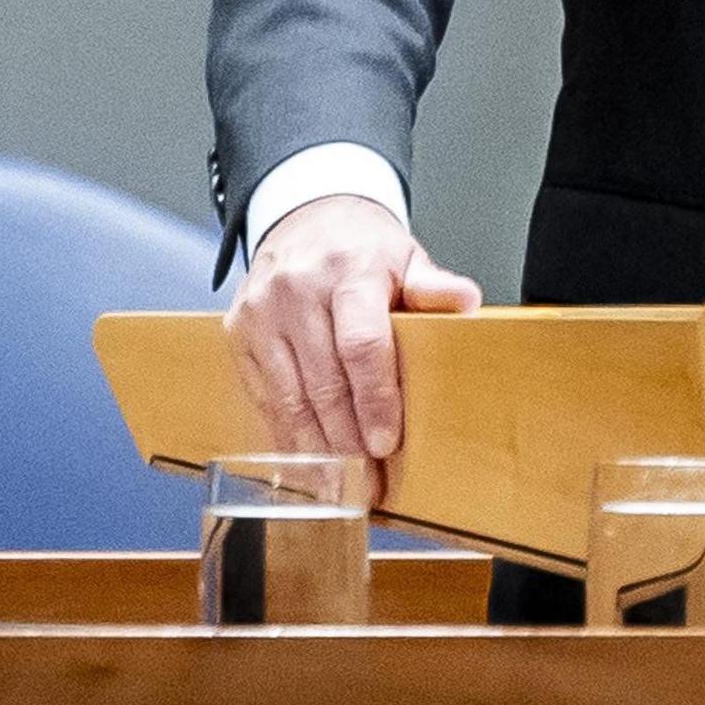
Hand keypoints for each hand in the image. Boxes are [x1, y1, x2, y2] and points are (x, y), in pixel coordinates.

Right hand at [224, 193, 479, 461]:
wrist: (305, 218)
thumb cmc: (361, 248)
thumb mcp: (405, 257)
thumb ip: (433, 286)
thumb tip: (466, 301)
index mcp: (348, 270)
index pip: (361, 344)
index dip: (375, 399)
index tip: (385, 442)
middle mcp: (297, 290)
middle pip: (323, 382)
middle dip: (348, 440)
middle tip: (370, 482)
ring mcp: (262, 313)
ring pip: (289, 398)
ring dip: (316, 449)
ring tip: (342, 485)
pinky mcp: (238, 333)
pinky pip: (263, 396)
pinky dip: (286, 434)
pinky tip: (307, 462)